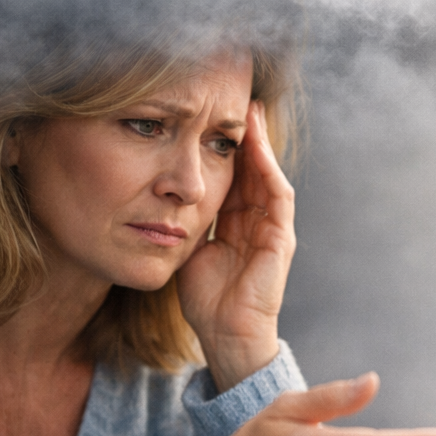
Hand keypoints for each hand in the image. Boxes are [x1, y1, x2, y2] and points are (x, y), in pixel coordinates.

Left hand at [178, 100, 293, 391]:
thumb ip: (181, 222)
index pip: (234, 176)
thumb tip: (154, 197)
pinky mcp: (281, 239)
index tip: (211, 118)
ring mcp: (274, 229)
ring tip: (251, 112)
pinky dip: (269, 169)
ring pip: (268, 175)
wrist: (226, 336)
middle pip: (254, 168)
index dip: (225, 147)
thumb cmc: (206, 301)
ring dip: (261, 144)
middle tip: (237, 100)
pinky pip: (278, 196)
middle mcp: (259, 222)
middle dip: (247, 136)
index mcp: (238, 224)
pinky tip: (257, 147)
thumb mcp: (188, 250)